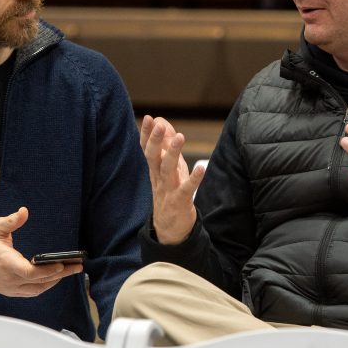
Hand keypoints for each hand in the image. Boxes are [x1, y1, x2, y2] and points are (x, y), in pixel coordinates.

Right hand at [0, 207, 82, 296]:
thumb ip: (11, 221)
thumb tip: (24, 211)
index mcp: (6, 263)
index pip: (29, 272)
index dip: (46, 270)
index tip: (61, 265)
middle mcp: (9, 279)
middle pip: (39, 282)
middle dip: (60, 274)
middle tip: (77, 267)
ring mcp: (11, 288)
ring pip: (37, 289)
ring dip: (54, 281)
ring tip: (70, 270)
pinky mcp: (12, 292)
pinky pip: (32, 292)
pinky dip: (45, 286)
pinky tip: (55, 277)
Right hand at [141, 115, 205, 244]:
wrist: (169, 230)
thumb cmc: (169, 192)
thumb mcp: (167, 168)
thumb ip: (165, 145)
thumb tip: (163, 121)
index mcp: (154, 170)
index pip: (147, 149)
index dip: (147, 134)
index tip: (149, 117)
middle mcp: (158, 178)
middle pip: (153, 157)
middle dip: (155, 140)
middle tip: (159, 124)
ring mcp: (168, 190)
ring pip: (168, 170)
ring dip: (172, 153)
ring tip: (180, 137)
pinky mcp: (180, 201)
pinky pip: (186, 189)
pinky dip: (194, 178)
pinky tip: (201, 167)